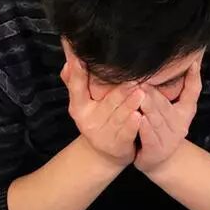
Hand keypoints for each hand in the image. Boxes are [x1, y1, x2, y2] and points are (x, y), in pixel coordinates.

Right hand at [60, 53, 144, 168]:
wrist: (103, 154)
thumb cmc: (96, 118)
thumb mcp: (82, 102)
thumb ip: (75, 79)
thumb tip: (69, 56)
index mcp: (78, 107)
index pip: (77, 87)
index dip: (77, 72)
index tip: (79, 59)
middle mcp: (89, 121)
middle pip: (106, 102)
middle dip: (119, 90)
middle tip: (131, 76)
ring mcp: (103, 134)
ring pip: (119, 116)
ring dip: (129, 104)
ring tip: (140, 92)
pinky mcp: (118, 145)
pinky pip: (127, 132)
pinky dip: (133, 125)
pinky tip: (140, 116)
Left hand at [133, 60, 201, 174]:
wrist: (163, 162)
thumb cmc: (167, 129)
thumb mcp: (182, 109)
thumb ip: (188, 87)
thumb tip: (194, 60)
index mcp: (184, 112)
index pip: (192, 93)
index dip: (193, 78)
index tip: (191, 62)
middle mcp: (178, 125)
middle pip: (166, 104)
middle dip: (154, 92)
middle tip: (142, 78)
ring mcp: (167, 139)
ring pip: (156, 119)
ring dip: (148, 106)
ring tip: (139, 94)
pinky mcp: (155, 149)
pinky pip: (149, 136)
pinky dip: (144, 127)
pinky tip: (138, 117)